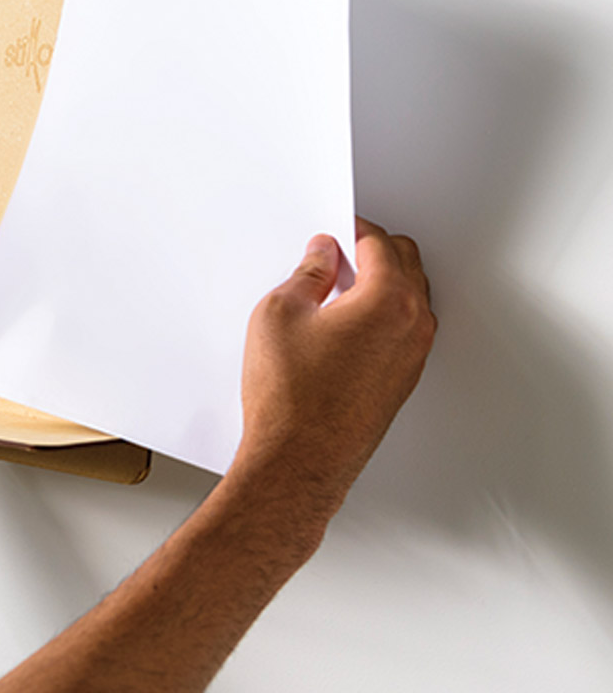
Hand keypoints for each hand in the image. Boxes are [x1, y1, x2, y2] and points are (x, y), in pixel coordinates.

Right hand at [234, 218, 435, 518]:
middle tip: (335, 254)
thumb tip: (322, 256)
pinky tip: (344, 325)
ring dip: (382, 283)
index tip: (334, 231)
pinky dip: (383, 315)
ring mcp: (413, 357)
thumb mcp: (280, 313)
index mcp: (388, 299)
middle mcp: (412, 326)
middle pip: (406, 263)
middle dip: (374, 250)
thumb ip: (307, 273)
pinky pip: (404, 330)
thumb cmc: (291, 399)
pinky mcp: (403, 382)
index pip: (379, 242)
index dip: (352, 229)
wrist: (298, 463)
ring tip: (337, 290)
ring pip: (410, 297)